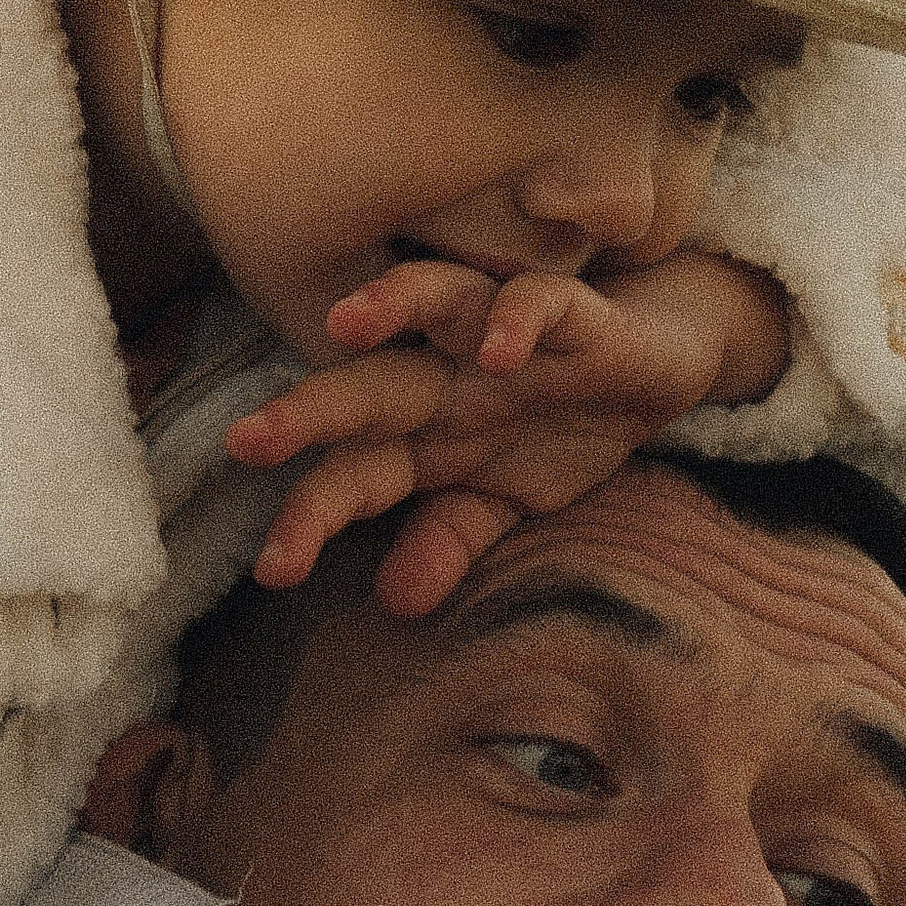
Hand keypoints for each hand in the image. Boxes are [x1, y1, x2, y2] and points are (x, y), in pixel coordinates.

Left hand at [224, 249, 793, 612]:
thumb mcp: (510, 502)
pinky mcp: (569, 311)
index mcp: (423, 434)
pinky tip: (499, 351)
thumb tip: (396, 603)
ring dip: (389, 307)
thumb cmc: (563, 426)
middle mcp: (446, 377)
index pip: (354, 475)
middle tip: (248, 441)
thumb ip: (450, 540)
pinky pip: (537, 301)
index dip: (312, 517)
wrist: (657, 362)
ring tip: (344, 327)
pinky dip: (517, 320)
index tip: (275, 570)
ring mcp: (499, 336)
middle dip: (308, 414)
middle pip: (367, 389)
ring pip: (433, 303)